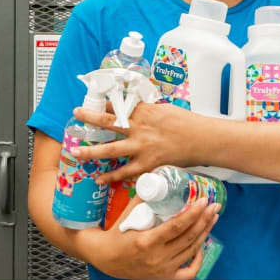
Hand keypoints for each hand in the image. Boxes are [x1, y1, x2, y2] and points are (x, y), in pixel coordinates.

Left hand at [72, 102, 205, 183]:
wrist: (203, 139)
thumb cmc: (187, 123)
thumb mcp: (165, 110)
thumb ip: (148, 111)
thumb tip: (137, 110)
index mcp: (144, 111)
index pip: (118, 104)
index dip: (102, 102)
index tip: (90, 100)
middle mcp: (139, 127)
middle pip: (108, 122)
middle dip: (89, 117)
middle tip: (76, 114)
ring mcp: (142, 146)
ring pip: (111, 150)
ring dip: (91, 152)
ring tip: (76, 153)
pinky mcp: (148, 163)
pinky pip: (126, 172)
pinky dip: (112, 177)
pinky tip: (99, 179)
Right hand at [81, 197, 219, 279]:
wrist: (105, 257)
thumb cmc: (116, 232)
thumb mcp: (128, 213)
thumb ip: (145, 198)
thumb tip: (160, 179)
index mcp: (146, 241)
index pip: (177, 226)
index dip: (193, 213)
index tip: (203, 201)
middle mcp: (157, 258)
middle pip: (188, 238)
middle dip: (204, 219)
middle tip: (213, 206)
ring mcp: (162, 270)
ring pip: (191, 251)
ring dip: (204, 233)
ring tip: (211, 218)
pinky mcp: (164, 278)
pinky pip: (189, 273)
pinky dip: (198, 260)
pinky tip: (201, 246)